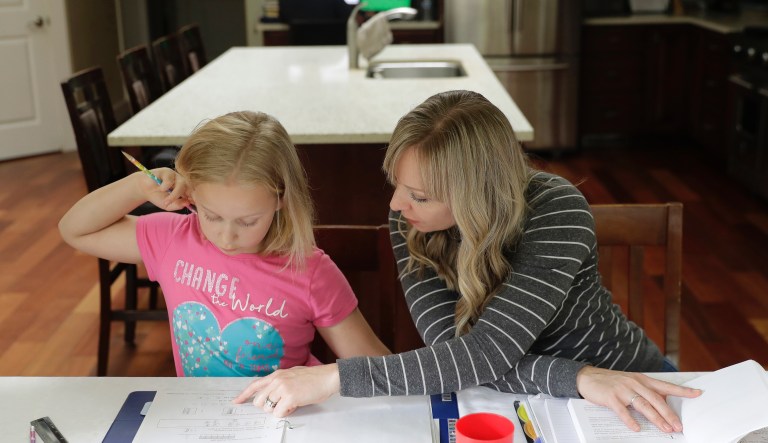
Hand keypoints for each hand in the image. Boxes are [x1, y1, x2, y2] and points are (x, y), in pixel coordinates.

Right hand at [134, 168, 192, 211]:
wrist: (144, 190)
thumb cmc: (157, 197)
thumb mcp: (168, 205)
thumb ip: (177, 205)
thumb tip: (187, 203)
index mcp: (184, 189)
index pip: (192, 192)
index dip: (192, 198)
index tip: (189, 204)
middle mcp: (181, 181)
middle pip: (188, 188)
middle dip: (182, 197)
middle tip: (174, 204)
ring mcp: (175, 176)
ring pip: (181, 183)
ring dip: (174, 194)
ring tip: (166, 200)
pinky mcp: (167, 171)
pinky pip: (170, 179)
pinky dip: (166, 186)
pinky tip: (161, 189)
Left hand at [233, 364, 340, 416]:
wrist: (327, 377)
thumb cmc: (314, 378)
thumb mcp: (293, 375)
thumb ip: (281, 382)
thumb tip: (274, 395)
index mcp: (277, 374)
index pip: (255, 385)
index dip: (244, 395)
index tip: (236, 401)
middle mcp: (277, 380)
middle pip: (259, 401)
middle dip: (267, 406)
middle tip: (281, 404)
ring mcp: (282, 388)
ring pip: (268, 408)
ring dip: (278, 410)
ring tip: (291, 403)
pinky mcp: (289, 397)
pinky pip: (278, 413)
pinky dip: (286, 413)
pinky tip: (295, 406)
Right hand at [576, 366, 700, 432]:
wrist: (588, 377)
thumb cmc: (612, 382)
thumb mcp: (631, 383)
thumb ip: (646, 392)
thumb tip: (663, 406)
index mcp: (642, 379)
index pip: (666, 386)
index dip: (682, 391)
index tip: (698, 394)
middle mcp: (634, 383)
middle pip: (656, 400)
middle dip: (669, 414)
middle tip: (679, 426)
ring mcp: (623, 389)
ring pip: (643, 405)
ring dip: (656, 418)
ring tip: (666, 429)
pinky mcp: (611, 397)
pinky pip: (622, 411)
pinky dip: (630, 420)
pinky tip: (637, 428)